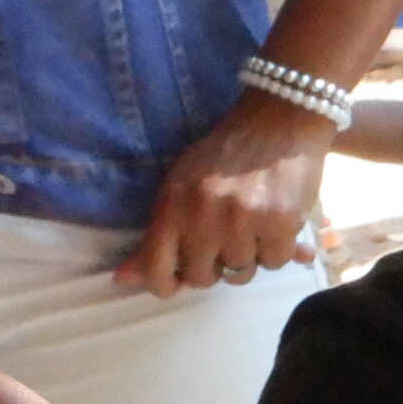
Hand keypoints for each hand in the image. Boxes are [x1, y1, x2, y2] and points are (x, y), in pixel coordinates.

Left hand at [125, 95, 332, 295]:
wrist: (279, 118)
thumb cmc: (226, 153)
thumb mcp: (181, 184)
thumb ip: (157, 234)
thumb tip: (123, 279)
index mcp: (172, 203)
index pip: (156, 267)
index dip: (164, 285)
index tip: (174, 285)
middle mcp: (203, 215)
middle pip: (201, 277)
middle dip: (213, 267)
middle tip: (223, 242)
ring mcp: (242, 221)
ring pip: (241, 272)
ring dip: (248, 256)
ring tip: (253, 226)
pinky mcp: (279, 223)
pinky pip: (275, 262)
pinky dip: (279, 249)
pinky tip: (277, 223)